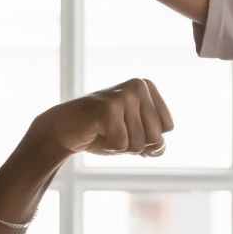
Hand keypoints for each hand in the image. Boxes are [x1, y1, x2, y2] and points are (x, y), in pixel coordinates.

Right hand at [33, 79, 174, 156]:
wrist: (64, 128)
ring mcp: (123, 96)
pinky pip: (121, 144)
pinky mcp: (107, 109)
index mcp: (147, 86)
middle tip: (115, 131)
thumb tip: (159, 148)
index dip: (148, 138)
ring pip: (139, 143)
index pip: (168, 127)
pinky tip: (97, 134)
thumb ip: (155, 144)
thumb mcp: (135, 136)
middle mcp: (138, 86)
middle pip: (156, 137)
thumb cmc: (103, 131)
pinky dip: (109, 147)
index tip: (128, 127)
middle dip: (135, 145)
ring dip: (121, 147)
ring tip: (105, 132)